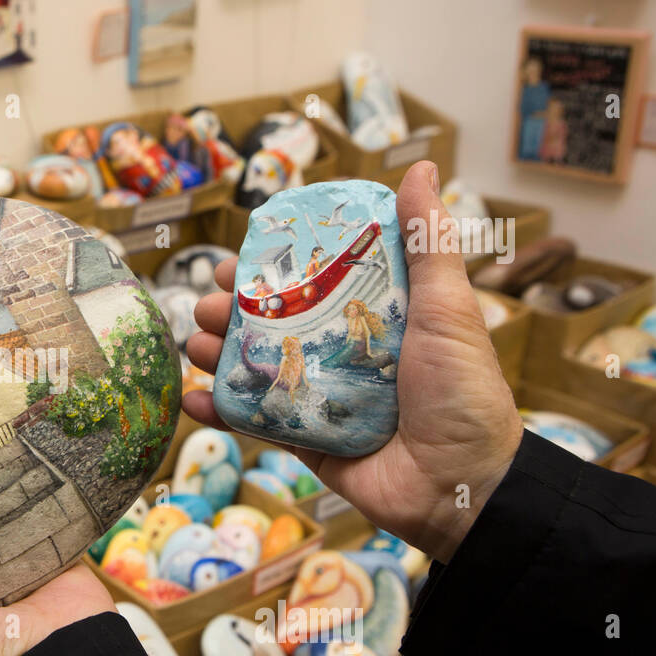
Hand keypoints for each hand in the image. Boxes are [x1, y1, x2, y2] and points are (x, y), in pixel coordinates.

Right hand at [182, 161, 522, 563]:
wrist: (463, 485)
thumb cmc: (463, 391)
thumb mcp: (448, 307)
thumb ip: (427, 242)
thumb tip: (420, 169)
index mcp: (371, 316)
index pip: (309, 282)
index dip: (269, 268)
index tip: (237, 258)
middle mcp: (340, 352)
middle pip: (271, 323)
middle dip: (230, 311)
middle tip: (207, 304)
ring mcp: (319, 397)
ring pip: (254, 368)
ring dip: (215, 354)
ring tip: (192, 344)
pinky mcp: (305, 441)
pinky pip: (254, 422)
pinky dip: (219, 412)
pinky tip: (192, 398)